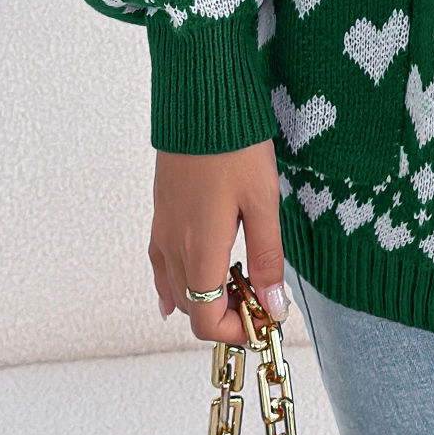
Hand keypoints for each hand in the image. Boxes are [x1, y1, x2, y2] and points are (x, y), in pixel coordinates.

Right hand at [150, 140, 288, 344]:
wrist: (200, 101)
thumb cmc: (235, 147)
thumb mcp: (264, 201)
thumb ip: (267, 256)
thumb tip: (273, 307)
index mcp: (200, 250)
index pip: (206, 321)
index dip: (234, 333)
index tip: (264, 319)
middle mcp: (174, 247)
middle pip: (192, 308)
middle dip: (224, 315)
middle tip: (260, 298)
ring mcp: (162, 230)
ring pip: (176, 289)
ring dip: (204, 297)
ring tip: (238, 282)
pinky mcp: (160, 213)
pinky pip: (161, 265)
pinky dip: (175, 284)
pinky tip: (188, 285)